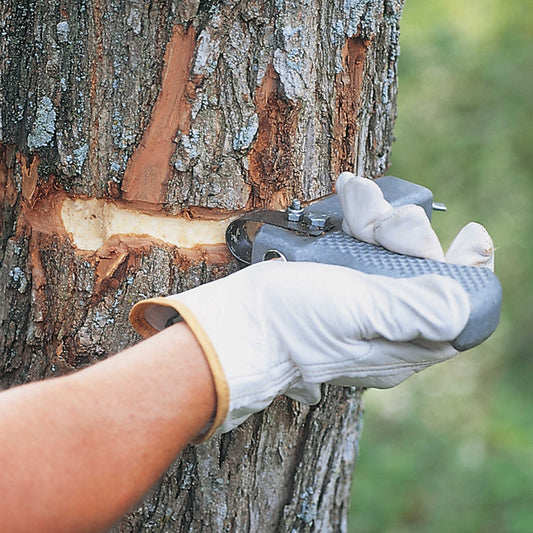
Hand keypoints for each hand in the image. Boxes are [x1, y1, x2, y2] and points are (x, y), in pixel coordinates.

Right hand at [129, 173, 494, 439]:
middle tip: (381, 219)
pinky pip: (361, 251)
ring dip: (378, 220)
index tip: (471, 235)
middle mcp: (386, 330)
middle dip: (407, 236)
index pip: (458, 310)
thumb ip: (413, 311)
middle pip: (422, 272)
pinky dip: (359, 224)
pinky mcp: (334, 287)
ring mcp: (359, 307)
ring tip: (354, 196)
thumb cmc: (289, 323)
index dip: (468, 270)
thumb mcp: (355, 313)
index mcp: (401, 344)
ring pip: (390, 255)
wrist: (234, 326)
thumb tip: (463, 303)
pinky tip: (348, 197)